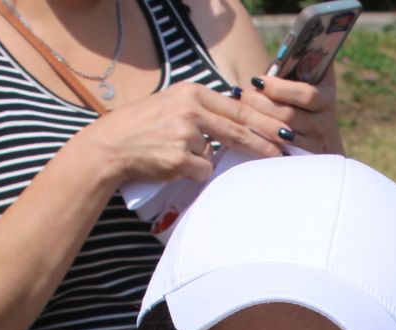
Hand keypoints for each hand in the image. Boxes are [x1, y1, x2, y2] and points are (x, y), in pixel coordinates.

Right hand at [82, 81, 282, 183]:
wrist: (111, 145)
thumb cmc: (142, 126)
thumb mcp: (172, 103)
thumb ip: (202, 108)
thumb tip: (237, 119)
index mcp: (191, 92)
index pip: (237, 107)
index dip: (264, 120)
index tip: (283, 129)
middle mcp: (190, 110)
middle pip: (238, 129)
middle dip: (264, 142)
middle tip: (284, 151)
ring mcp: (185, 134)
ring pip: (214, 154)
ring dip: (200, 159)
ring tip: (173, 151)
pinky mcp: (179, 158)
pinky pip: (201, 171)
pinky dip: (191, 172)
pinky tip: (170, 164)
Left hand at [242, 64, 343, 155]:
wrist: (324, 143)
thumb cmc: (306, 105)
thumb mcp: (307, 85)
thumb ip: (297, 69)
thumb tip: (280, 53)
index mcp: (327, 96)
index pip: (306, 94)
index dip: (279, 88)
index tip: (257, 81)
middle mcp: (326, 121)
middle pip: (288, 115)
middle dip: (260, 104)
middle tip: (240, 94)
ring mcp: (317, 143)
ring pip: (281, 134)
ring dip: (256, 120)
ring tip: (239, 108)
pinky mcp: (306, 160)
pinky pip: (279, 152)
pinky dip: (261, 139)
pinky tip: (245, 130)